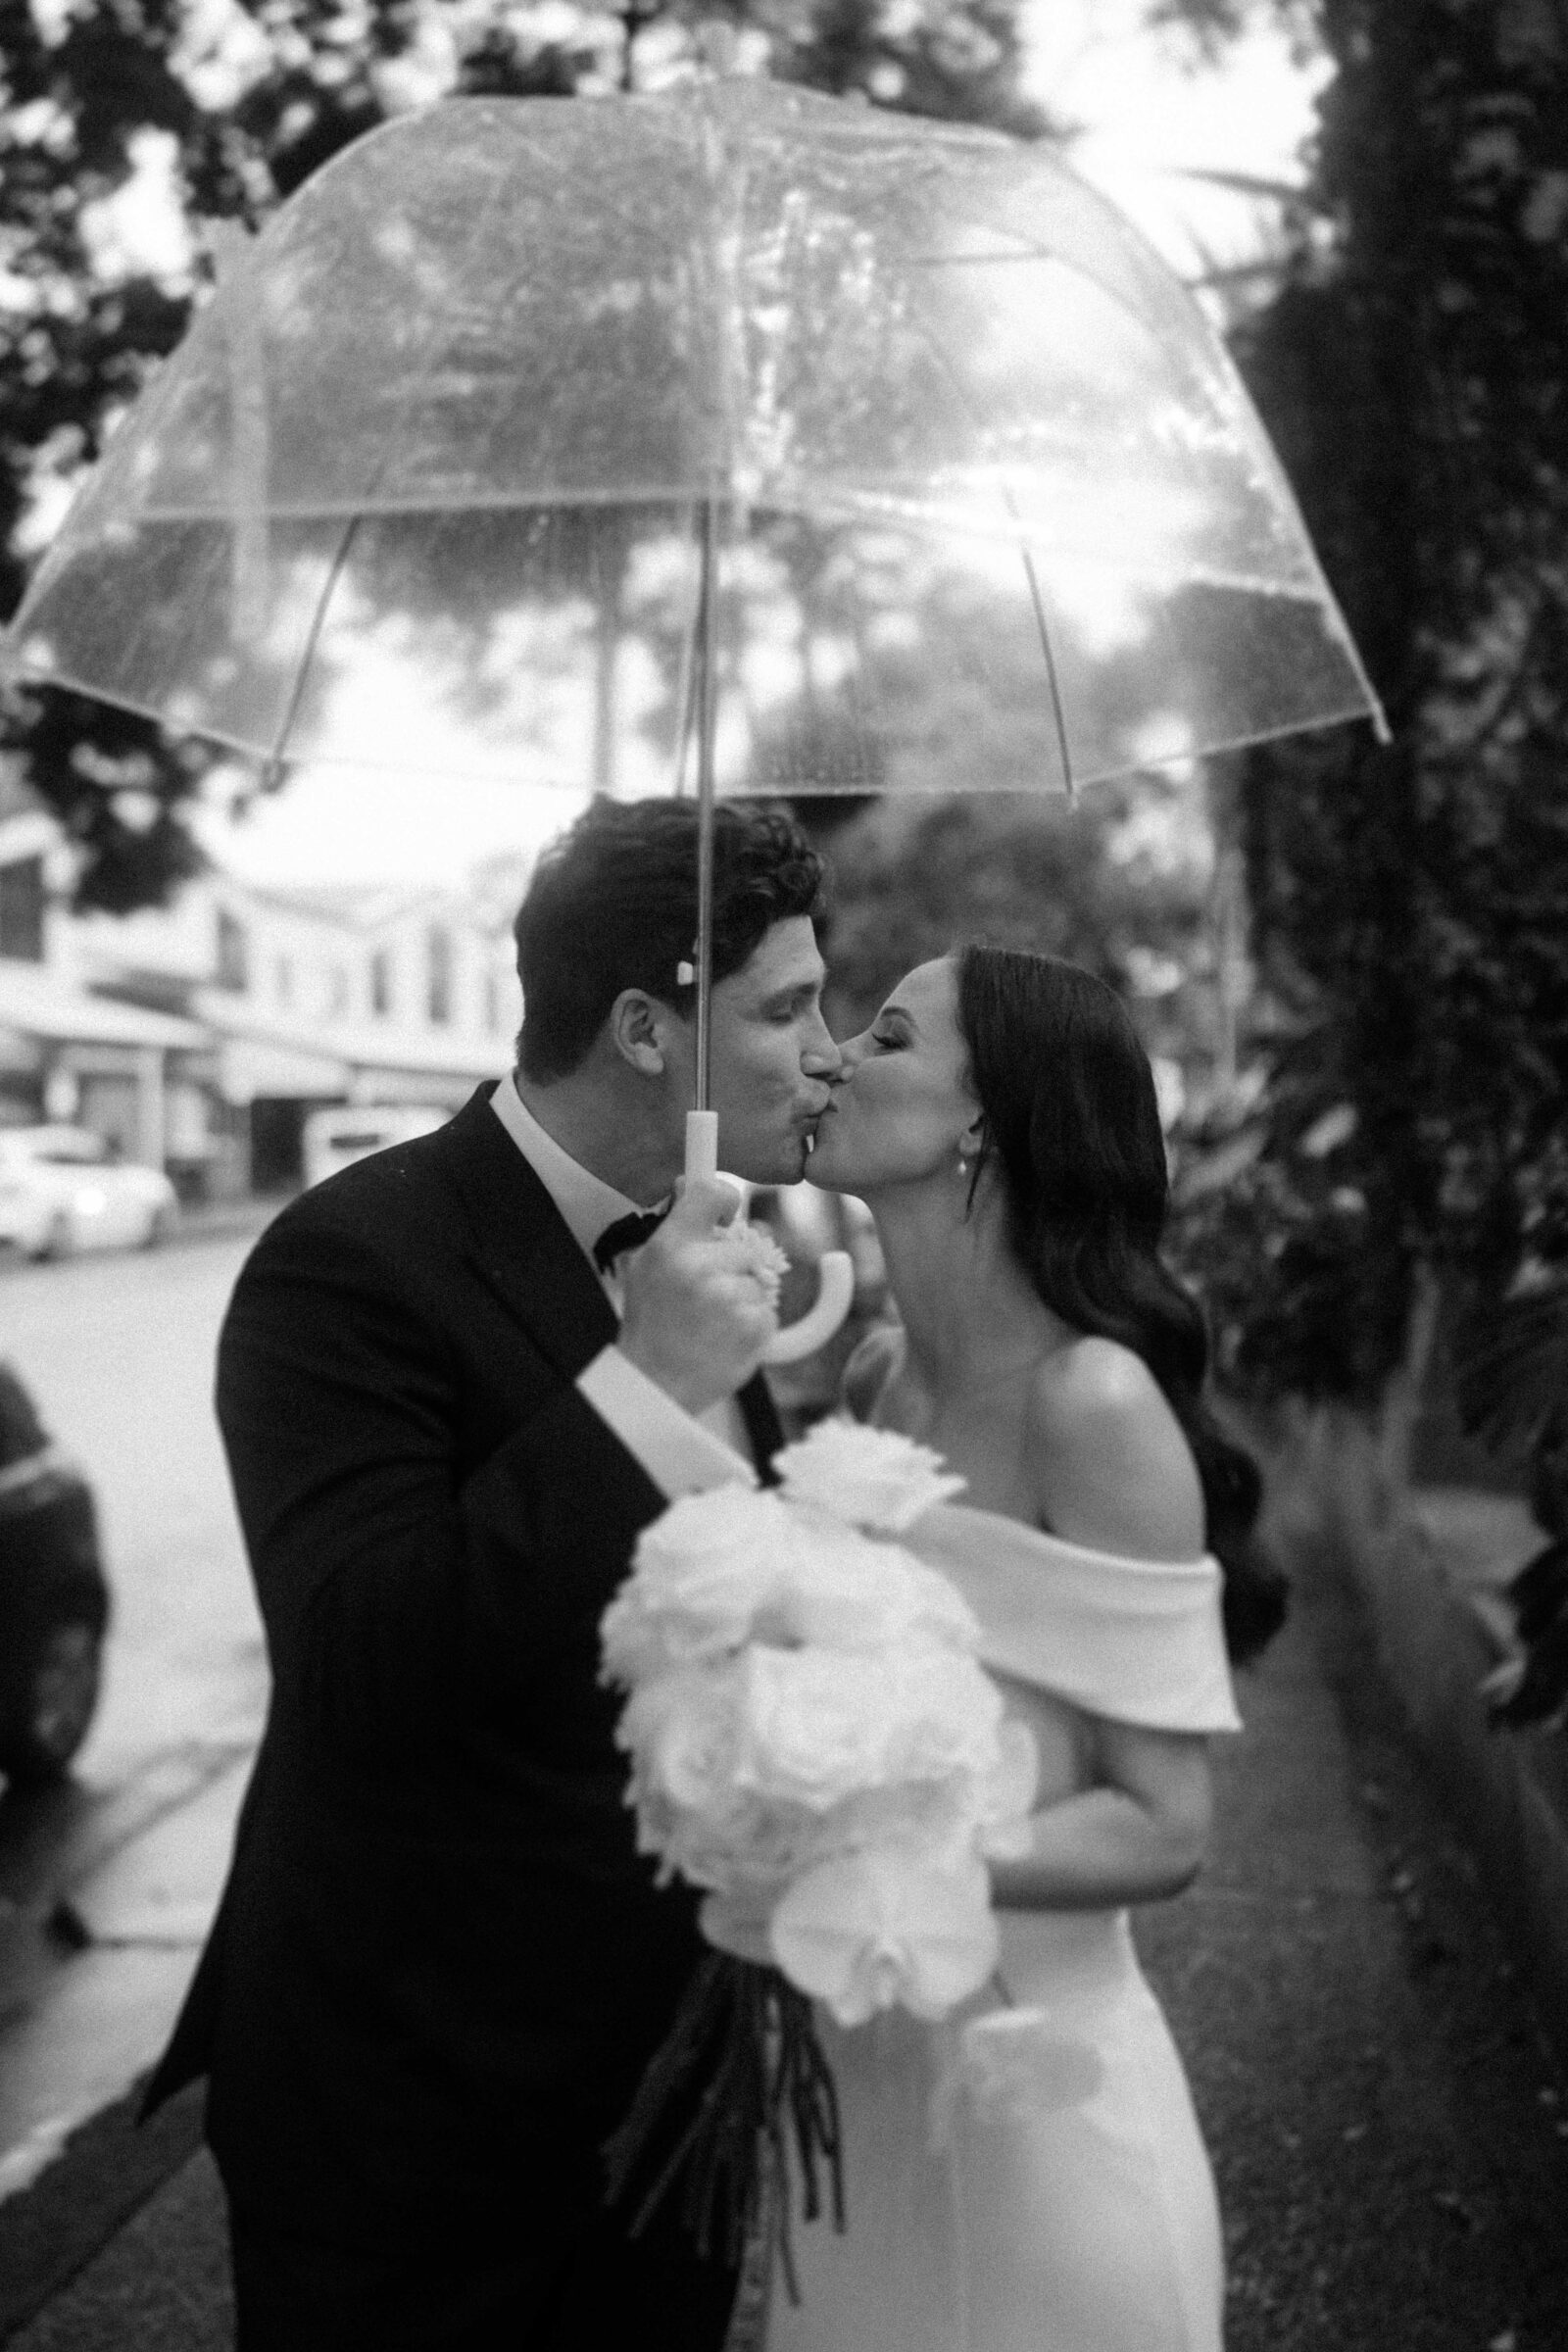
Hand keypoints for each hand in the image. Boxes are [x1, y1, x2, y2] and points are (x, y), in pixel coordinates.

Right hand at [617, 1176, 779, 1413]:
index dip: (726, 1197)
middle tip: (708, 1295)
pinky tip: (723, 1340)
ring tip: (711, 1324)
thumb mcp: (645, 1268)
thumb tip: (692, 1184)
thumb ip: (675, 1229)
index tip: (728, 1210)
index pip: (712, 1192)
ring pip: (758, 1282)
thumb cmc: (650, 1325)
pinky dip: (753, 1325)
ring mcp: (729, 1297)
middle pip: (746, 1246)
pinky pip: (768, 1311)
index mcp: (671, 1245)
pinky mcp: (753, 1325)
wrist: (655, 1385)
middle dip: (734, 1268)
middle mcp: (700, 1265)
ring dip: (743, 1300)